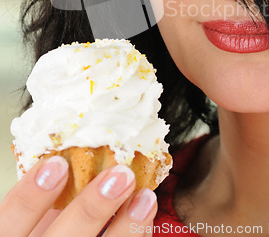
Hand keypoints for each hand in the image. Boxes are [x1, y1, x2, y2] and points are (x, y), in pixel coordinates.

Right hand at [0, 156, 156, 236]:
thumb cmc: (40, 234)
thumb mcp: (28, 222)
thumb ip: (41, 200)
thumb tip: (69, 152)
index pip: (9, 220)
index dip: (31, 193)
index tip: (57, 164)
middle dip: (92, 208)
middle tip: (119, 174)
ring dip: (126, 226)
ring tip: (144, 197)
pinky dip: (135, 235)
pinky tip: (144, 215)